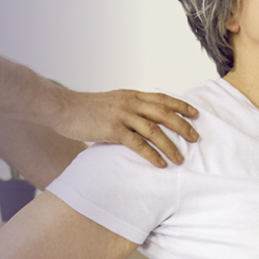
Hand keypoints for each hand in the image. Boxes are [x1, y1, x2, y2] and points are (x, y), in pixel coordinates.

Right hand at [50, 87, 199, 167]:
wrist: (62, 108)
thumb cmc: (84, 108)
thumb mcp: (111, 102)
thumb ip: (127, 109)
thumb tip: (140, 120)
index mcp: (131, 95)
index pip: (162, 98)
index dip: (181, 105)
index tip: (195, 113)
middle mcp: (129, 103)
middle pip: (164, 113)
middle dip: (182, 126)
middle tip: (195, 137)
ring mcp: (122, 116)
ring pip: (154, 130)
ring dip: (170, 145)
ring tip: (180, 158)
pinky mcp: (113, 130)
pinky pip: (138, 144)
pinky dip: (151, 154)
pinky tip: (160, 163)